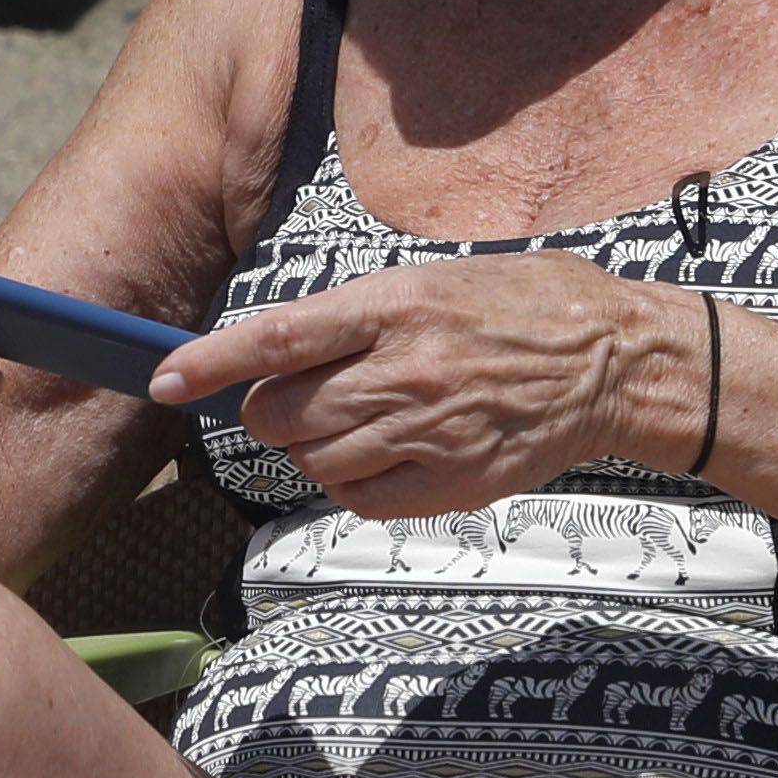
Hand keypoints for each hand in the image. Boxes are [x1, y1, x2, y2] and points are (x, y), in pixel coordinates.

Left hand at [154, 256, 692, 525]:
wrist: (617, 360)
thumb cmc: (524, 306)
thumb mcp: (438, 280)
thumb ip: (358, 317)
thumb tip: (278, 353)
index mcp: (399, 304)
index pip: (279, 336)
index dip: (210, 361)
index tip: (160, 376)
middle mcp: (408, 370)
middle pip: (283, 413)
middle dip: (269, 410)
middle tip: (299, 397)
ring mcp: (432, 431)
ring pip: (315, 460)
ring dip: (313, 447)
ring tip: (361, 420)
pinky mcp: (454, 482)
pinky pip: (359, 497)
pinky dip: (352, 481)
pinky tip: (384, 454)